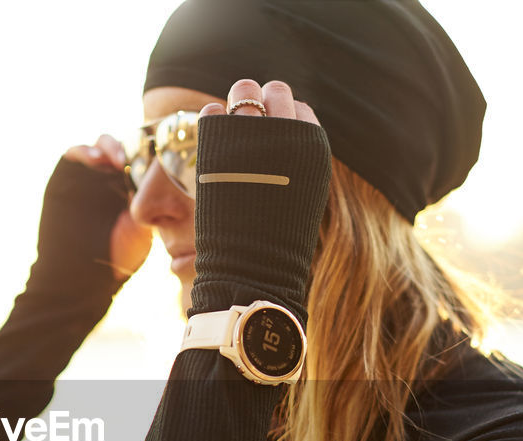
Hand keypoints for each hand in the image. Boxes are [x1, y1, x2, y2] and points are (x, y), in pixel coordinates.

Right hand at [63, 134, 153, 283]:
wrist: (84, 271)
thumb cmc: (118, 254)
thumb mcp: (143, 230)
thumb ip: (151, 207)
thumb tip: (166, 183)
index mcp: (133, 184)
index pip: (144, 155)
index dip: (151, 149)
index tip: (161, 153)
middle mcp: (112, 174)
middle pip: (125, 144)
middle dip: (133, 144)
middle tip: (141, 153)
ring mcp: (89, 173)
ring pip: (102, 144)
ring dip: (111, 146)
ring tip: (120, 158)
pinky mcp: (67, 175)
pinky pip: (74, 153)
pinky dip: (85, 151)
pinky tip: (96, 159)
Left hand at [185, 79, 330, 322]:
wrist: (255, 266)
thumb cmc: (280, 241)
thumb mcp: (302, 198)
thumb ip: (296, 166)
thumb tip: (285, 141)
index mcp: (312, 148)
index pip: (300, 110)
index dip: (285, 115)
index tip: (273, 127)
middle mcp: (286, 135)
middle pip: (276, 92)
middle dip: (263, 99)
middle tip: (250, 111)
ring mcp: (252, 137)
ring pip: (245, 91)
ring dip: (238, 98)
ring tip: (231, 112)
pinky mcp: (219, 147)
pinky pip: (214, 113)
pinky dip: (212, 115)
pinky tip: (211, 122)